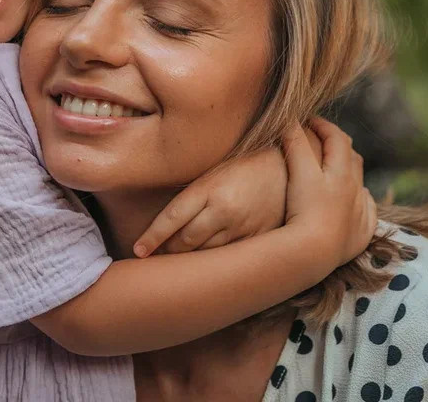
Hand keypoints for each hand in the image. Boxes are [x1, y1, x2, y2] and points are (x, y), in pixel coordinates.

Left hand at [132, 147, 287, 256]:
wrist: (288, 164)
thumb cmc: (245, 164)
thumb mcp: (215, 171)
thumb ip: (193, 193)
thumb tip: (167, 220)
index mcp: (209, 187)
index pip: (171, 218)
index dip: (152, 237)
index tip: (139, 250)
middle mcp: (224, 209)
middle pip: (185, 240)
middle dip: (169, 250)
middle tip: (158, 254)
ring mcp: (242, 226)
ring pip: (206, 253)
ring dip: (190, 258)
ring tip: (181, 259)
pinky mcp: (258, 238)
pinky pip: (230, 257)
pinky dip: (216, 262)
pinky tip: (210, 263)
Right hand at [283, 117, 375, 267]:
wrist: (315, 253)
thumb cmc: (306, 210)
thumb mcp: (299, 171)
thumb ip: (295, 142)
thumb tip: (288, 117)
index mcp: (342, 171)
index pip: (336, 138)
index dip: (322, 125)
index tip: (307, 120)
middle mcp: (355, 189)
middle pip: (352, 158)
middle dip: (337, 144)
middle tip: (319, 140)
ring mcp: (360, 212)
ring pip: (360, 185)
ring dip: (350, 172)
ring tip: (335, 170)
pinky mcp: (360, 234)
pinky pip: (366, 212)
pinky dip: (359, 202)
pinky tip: (351, 203)